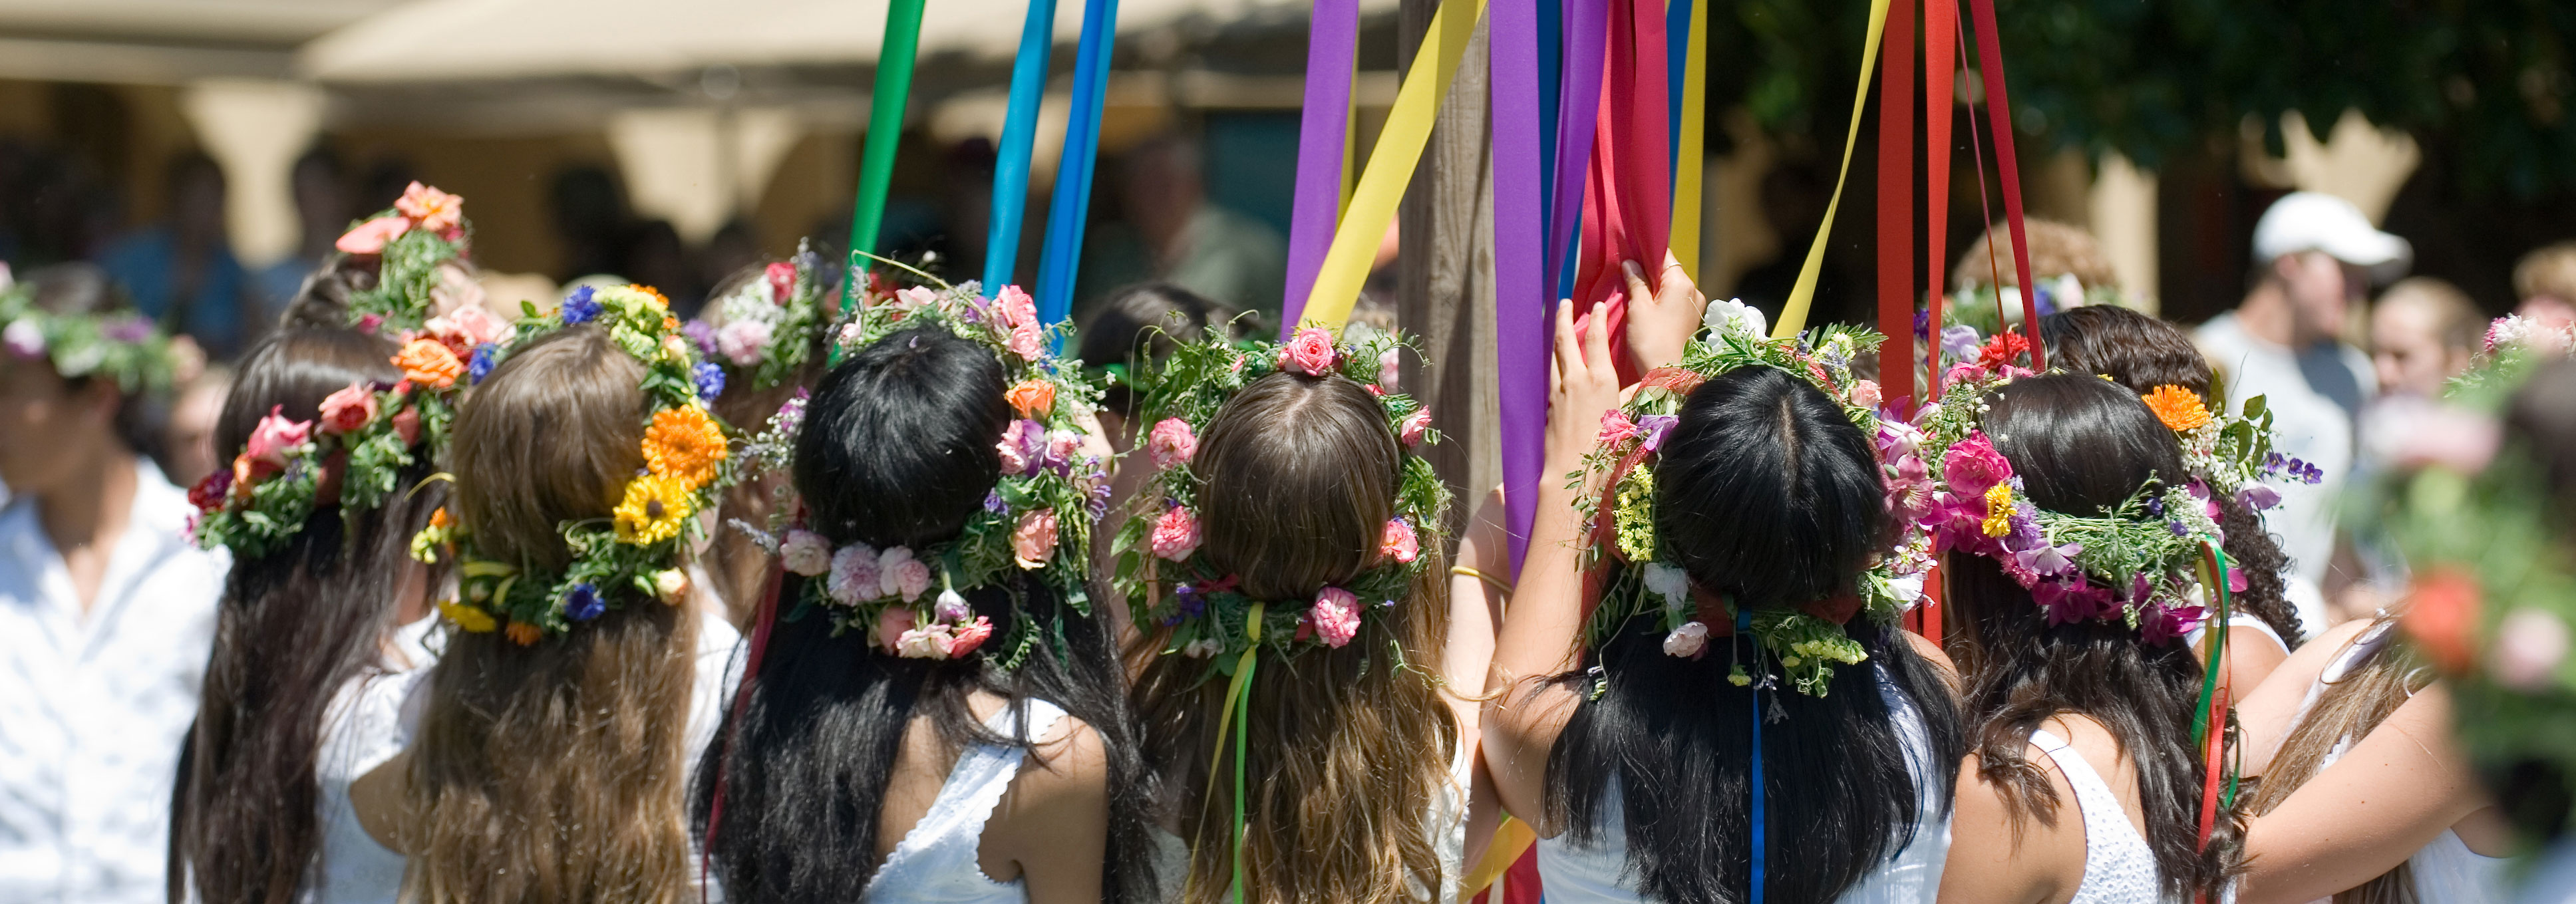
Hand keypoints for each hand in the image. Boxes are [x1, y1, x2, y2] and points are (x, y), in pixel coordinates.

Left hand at [1548, 299, 1624, 477]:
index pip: (1598, 339)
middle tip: (1564, 302)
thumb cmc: (1606, 447)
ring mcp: (1559, 390)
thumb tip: (1650, 388)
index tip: (1597, 304)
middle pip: (1566, 340)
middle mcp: (1576, 379)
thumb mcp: (1628, 417)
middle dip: (1565, 317)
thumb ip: (1635, 398)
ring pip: (1554, 355)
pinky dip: (1553, 361)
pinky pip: (1550, 374)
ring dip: (1556, 337)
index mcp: (1600, 379)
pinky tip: (1554, 361)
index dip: (1597, 319)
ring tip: (1557, 324)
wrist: (1573, 469)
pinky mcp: (1548, 403)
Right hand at [1620, 250, 1707, 373]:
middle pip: (1668, 271)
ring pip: (1670, 287)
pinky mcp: (1690, 319)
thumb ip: (1635, 281)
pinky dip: (1660, 300)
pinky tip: (1644, 308)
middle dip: (1647, 272)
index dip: (1645, 253)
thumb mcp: (1638, 308)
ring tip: (1632, 293)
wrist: (1667, 375)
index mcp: (1682, 283)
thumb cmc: (1651, 340)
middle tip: (1625, 275)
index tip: (1628, 255)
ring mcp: (1694, 306)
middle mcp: (1693, 291)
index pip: (1664, 255)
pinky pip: (1674, 301)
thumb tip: (1630, 263)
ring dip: (1652, 287)